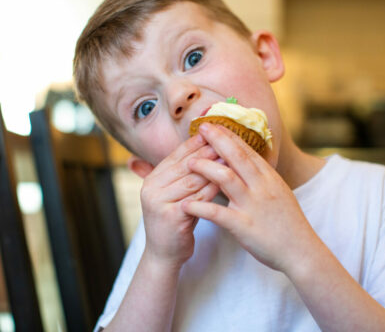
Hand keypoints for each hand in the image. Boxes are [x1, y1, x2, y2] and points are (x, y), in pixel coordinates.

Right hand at [140, 134, 219, 269]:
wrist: (164, 255)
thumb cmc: (175, 222)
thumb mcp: (174, 194)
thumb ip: (183, 174)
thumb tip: (204, 147)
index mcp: (152, 179)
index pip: (177, 154)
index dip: (196, 142)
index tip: (216, 130)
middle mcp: (151, 188)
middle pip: (185, 164)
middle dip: (208, 151)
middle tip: (228, 139)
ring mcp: (159, 202)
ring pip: (192, 179)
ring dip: (214, 167)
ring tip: (233, 157)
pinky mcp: (171, 216)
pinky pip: (198, 198)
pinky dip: (214, 188)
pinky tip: (229, 182)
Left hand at [181, 123, 311, 272]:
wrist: (301, 251)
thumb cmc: (287, 223)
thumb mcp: (279, 192)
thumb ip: (262, 177)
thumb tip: (248, 161)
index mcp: (269, 177)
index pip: (247, 150)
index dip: (229, 135)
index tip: (214, 124)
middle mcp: (262, 186)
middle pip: (236, 156)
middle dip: (217, 140)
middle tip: (201, 128)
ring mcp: (253, 205)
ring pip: (226, 178)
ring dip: (206, 167)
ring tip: (189, 162)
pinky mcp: (244, 226)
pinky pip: (218, 214)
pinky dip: (200, 207)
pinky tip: (185, 204)